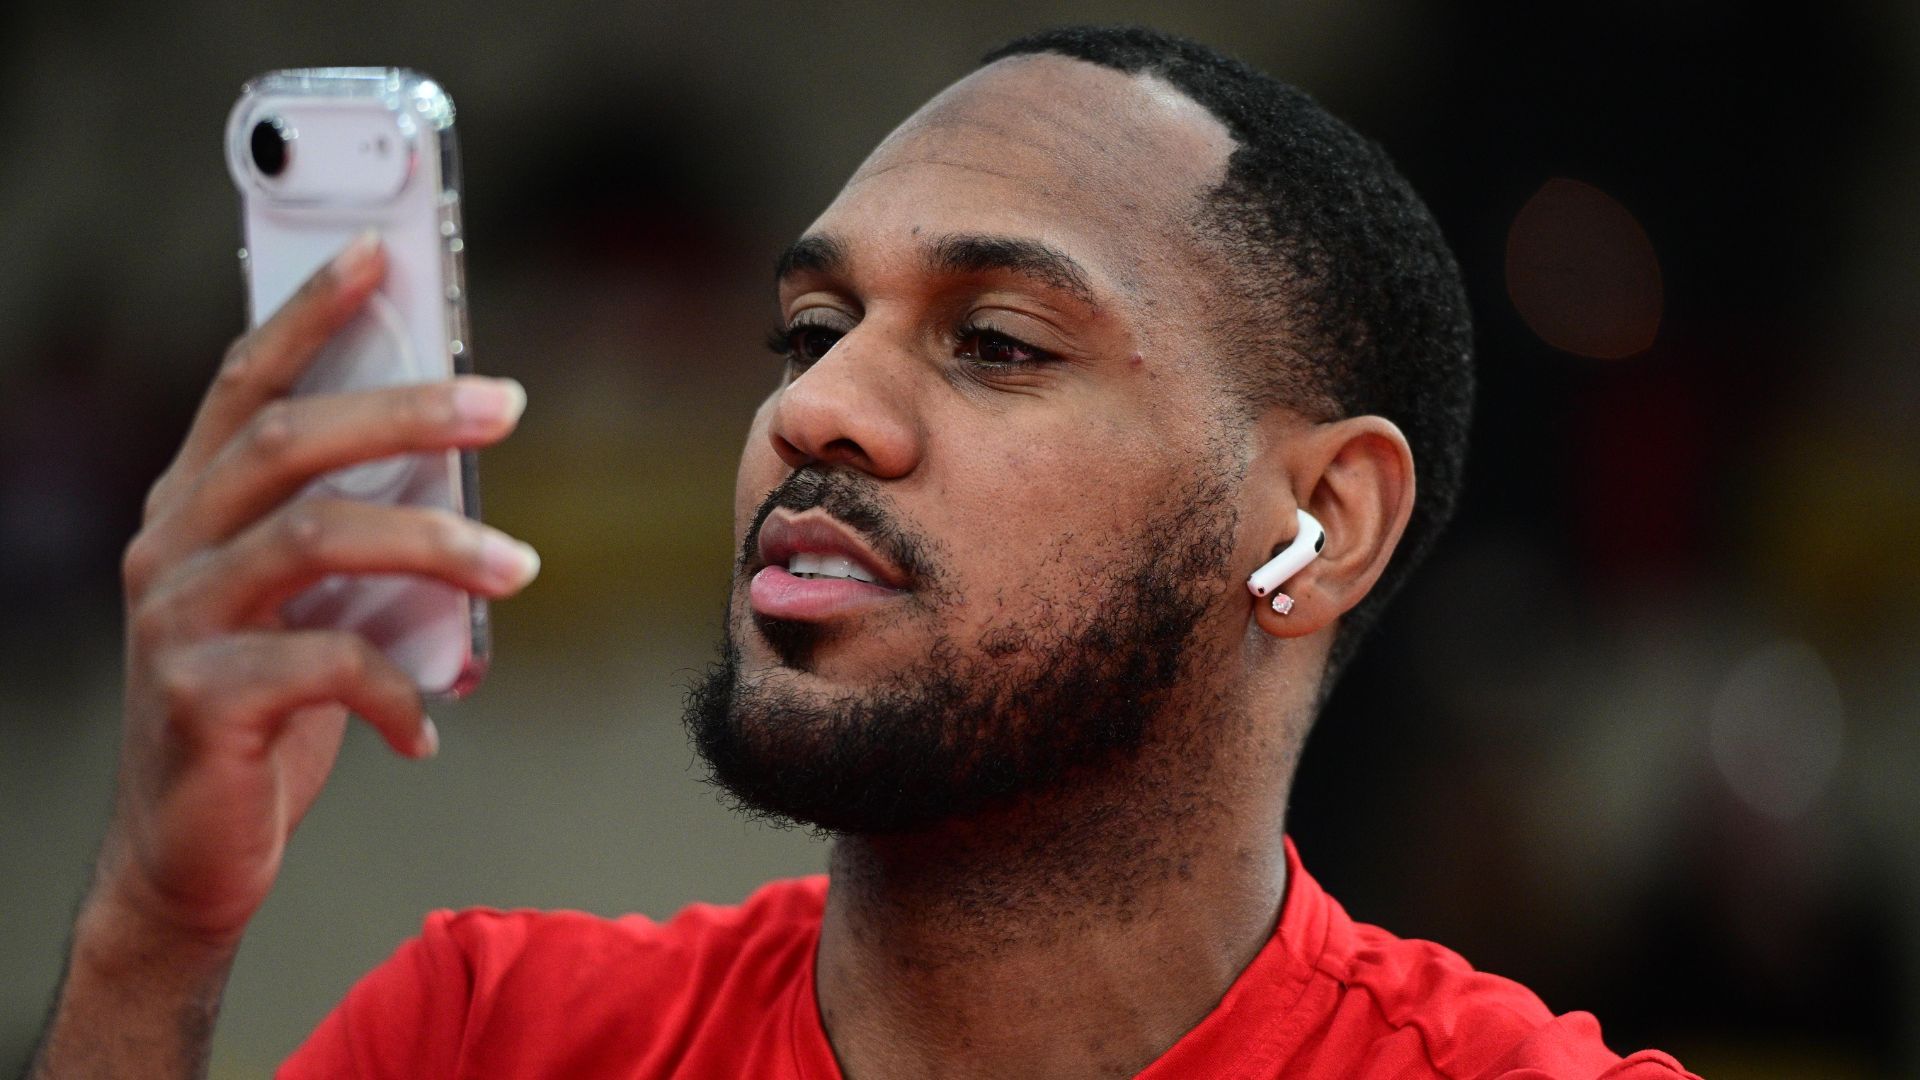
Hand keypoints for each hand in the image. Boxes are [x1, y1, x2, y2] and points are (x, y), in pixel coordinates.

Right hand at [97, 232, 537, 945]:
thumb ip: (353, 539)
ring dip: (434, 545)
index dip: (306, 313)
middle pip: (286, 441)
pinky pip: (326, 664)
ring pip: (314, 537)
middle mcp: (171, 547)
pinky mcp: (200, 700)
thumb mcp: (308, 607)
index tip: (380, 254)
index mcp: (195, 508)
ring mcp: (176, 621)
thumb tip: (457, 472)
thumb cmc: (265, 711)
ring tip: (519, 569)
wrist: (191, 849)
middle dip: (403, 411)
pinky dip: (399, 687)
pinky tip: (429, 723)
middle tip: (504, 404)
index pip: (242, 383)